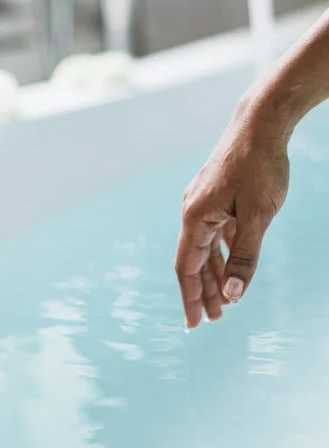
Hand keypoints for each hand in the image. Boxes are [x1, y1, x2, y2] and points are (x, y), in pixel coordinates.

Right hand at [175, 97, 289, 327]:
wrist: (260, 123)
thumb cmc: (259, 166)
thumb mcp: (256, 216)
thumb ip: (244, 256)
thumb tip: (233, 294)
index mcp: (195, 217)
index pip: (187, 268)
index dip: (190, 297)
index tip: (194, 324)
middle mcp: (193, 210)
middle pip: (194, 260)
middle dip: (204, 290)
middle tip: (214, 319)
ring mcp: (204, 201)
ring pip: (206, 246)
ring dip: (214, 273)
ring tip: (223, 300)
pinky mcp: (216, 195)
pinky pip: (216, 231)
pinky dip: (223, 251)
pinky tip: (230, 263)